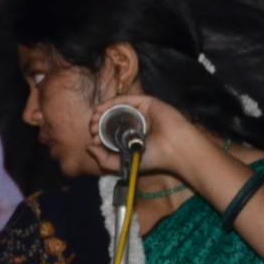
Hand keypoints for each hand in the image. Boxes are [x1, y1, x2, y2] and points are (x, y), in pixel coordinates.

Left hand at [86, 93, 207, 180]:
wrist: (175, 149)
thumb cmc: (155, 159)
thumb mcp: (123, 164)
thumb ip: (104, 159)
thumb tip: (88, 147)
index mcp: (135, 136)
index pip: (112, 131)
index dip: (100, 133)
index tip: (94, 140)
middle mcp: (138, 122)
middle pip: (113, 118)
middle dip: (99, 123)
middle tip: (93, 129)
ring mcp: (142, 112)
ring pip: (117, 107)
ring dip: (102, 111)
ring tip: (94, 120)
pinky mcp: (147, 102)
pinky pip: (125, 99)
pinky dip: (110, 102)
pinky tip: (100, 110)